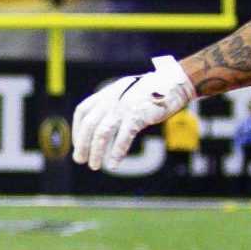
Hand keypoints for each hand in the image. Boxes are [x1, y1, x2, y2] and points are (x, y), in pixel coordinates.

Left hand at [68, 56, 194, 169]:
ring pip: (102, 132)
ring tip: (95, 166)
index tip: (78, 145)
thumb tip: (100, 128)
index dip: (77, 129)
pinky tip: (113, 164)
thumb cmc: (149, 92)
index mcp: (106, 93)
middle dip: (82, 145)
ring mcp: (124, 107)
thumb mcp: (125, 93)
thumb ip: (111, 106)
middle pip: (89, 124)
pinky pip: (124, 136)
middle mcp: (112, 99)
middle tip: (81, 160)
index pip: (83, 111)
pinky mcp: (138, 115)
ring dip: (96, 151)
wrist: (173, 83)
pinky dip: (117, 152)